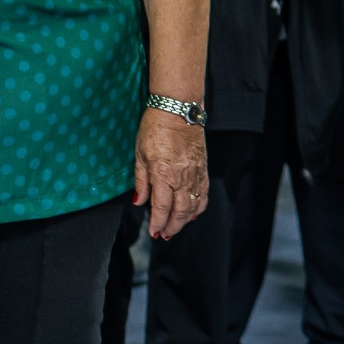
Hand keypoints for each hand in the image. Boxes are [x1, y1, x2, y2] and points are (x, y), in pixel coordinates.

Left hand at [131, 107, 209, 240]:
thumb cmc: (156, 127)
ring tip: (177, 227)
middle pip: (180, 210)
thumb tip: (139, 201)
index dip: (158, 223)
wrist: (178, 108)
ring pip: (194, 204)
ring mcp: (195, 172)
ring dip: (186, 219)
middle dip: (172, 226)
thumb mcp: (140, 154)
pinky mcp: (203, 166)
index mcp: (163, 173)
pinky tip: (193, 211)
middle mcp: (182, 176)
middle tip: (164, 235)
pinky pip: (204, 191)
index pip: (162, 207)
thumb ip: (141, 180)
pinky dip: (199, 205)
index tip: (153, 232)